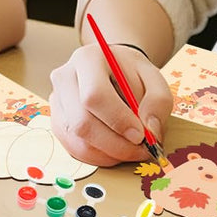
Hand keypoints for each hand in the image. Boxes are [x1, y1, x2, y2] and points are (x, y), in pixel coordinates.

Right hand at [49, 44, 171, 165]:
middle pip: (82, 123)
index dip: (118, 120)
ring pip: (78, 141)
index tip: (140, 135)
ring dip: (110, 154)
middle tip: (140, 150)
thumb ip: (158, 102)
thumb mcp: (154, 78)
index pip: (95, 95)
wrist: (114, 70)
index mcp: (87, 59)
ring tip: (131, 149)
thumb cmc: (132, 74)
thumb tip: (150, 131)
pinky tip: (117, 149)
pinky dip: (100, 156)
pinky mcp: (57, 123)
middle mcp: (65, 79)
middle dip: (115, 144)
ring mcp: (57, 103)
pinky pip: (75, 150)